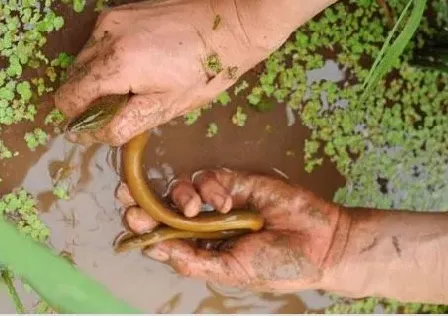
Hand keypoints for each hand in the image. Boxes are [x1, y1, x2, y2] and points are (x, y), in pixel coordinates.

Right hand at [54, 0, 284, 145]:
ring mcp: (110, 19)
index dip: (79, 118)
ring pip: (84, 60)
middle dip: (90, 98)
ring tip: (136, 84)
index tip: (102, 124)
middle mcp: (104, 36)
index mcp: (115, 64)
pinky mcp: (120, 11)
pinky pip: (98, 42)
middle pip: (73, 78)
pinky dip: (108, 59)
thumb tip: (89, 135)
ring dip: (99, 78)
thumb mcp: (166, 107)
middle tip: (126, 106)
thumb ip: (122, 123)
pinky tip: (139, 64)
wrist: (230, 21)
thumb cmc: (205, 70)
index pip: (68, 98)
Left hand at [115, 168, 351, 293]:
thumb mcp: (233, 271)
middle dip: (144, 201)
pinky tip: (226, 201)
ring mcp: (220, 201)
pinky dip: (211, 187)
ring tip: (193, 209)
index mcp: (202, 250)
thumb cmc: (278, 265)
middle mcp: (205, 225)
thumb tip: (157, 249)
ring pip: (182, 189)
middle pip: (164, 208)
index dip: (144, 228)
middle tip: (126, 196)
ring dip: (179, 196)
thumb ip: (196, 260)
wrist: (320, 242)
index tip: (130, 220)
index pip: (163, 237)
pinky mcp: (236, 181)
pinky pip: (209, 177)